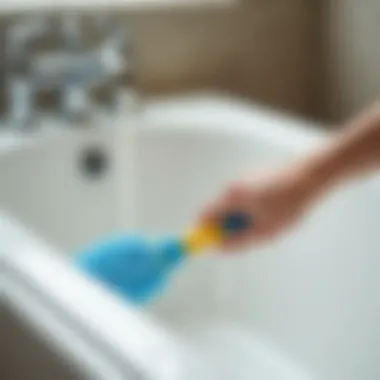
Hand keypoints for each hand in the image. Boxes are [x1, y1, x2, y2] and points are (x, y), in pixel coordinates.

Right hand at [200, 161, 325, 250]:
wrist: (310, 175)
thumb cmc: (289, 203)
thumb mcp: (264, 230)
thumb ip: (239, 241)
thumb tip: (220, 248)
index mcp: (231, 197)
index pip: (204, 215)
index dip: (203, 231)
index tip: (210, 243)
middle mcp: (232, 185)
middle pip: (217, 210)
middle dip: (227, 226)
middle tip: (248, 235)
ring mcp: (242, 178)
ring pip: (233, 205)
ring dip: (242, 217)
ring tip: (267, 220)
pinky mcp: (253, 176)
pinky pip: (243, 197)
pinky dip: (250, 207)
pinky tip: (273, 208)